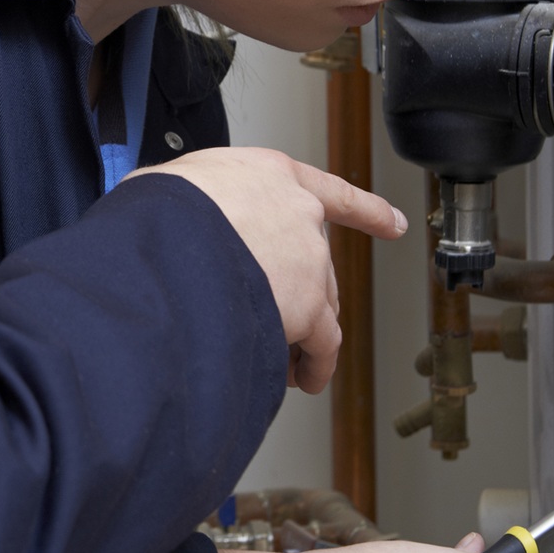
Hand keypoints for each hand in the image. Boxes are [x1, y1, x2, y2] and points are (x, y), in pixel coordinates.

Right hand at [134, 147, 405, 392]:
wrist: (170, 243)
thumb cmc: (161, 212)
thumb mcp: (172, 185)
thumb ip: (191, 201)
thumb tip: (169, 219)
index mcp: (270, 175)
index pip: (331, 191)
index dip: (366, 210)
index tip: (392, 222)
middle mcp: (300, 214)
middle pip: (316, 261)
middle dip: (301, 293)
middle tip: (279, 319)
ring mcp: (309, 261)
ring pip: (320, 305)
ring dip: (307, 335)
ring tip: (284, 363)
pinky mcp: (310, 309)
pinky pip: (321, 344)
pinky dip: (314, 364)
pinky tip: (305, 378)